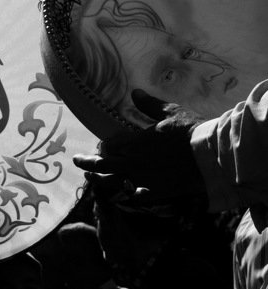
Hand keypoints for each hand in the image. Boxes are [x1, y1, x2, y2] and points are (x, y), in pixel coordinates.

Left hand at [74, 90, 206, 205]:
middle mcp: (132, 161)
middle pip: (102, 165)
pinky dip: (126, 194)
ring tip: (91, 179)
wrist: (209, 156)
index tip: (100, 146)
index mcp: (134, 141)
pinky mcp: (153, 193)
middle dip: (87, 163)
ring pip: (112, 182)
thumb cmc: (190, 131)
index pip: (109, 145)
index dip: (103, 146)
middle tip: (77, 161)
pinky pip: (133, 196)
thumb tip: (134, 92)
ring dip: (99, 180)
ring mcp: (141, 179)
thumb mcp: (169, 112)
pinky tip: (123, 194)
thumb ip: (149, 104)